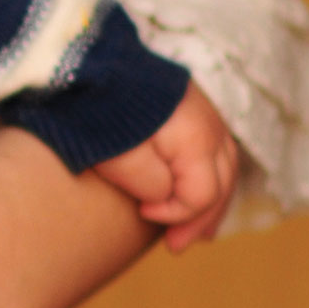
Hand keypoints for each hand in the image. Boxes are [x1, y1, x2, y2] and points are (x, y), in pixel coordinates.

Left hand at [91, 81, 238, 251]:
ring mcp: (204, 112)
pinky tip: (189, 192)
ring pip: (223, 167)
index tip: (142, 214)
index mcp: (196, 138)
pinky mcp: (189, 107)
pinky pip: (212, 151)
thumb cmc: (99, 110)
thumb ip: (150, 185)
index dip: (176, 213)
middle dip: (200, 218)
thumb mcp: (117, 158)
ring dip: (209, 201)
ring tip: (192, 231)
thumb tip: (164, 197)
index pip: (202, 193)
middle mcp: (210, 124)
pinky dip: (206, 177)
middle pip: (222, 182)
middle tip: (175, 246)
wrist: (86, 60)